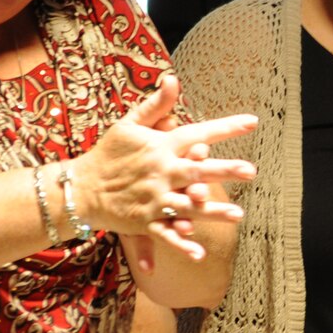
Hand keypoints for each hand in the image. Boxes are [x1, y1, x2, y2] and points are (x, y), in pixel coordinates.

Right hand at [71, 74, 257, 258]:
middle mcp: (160, 171)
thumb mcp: (128, 125)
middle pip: (197, 170)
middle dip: (224, 170)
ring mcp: (152, 198)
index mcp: (160, 146)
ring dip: (213, 211)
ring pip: (188, 205)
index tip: (252, 122)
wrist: (80, 187)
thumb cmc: (108, 154)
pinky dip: (181, 244)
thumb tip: (173, 78)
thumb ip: (155, 105)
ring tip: (238, 214)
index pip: (198, 132)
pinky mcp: (143, 220)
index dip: (225, 128)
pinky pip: (165, 235)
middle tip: (251, 170)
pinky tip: (200, 253)